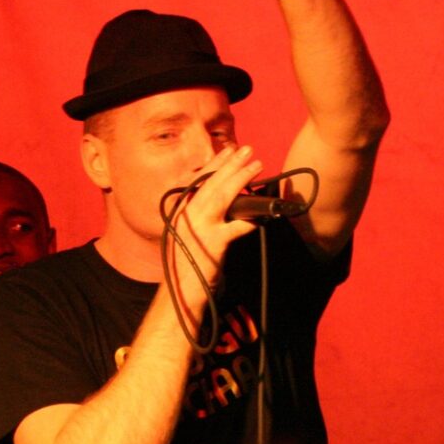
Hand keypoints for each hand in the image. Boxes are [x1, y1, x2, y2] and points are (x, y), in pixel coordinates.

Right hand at [166, 144, 262, 297]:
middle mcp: (186, 215)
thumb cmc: (187, 264)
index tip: (229, 150)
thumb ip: (200, 217)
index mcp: (180, 211)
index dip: (216, 163)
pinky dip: (252, 219)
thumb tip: (226, 202)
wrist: (179, 293)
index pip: (199, 180)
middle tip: (248, 150)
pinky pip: (238, 226)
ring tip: (256, 166)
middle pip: (212, 183)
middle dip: (231, 164)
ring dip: (241, 179)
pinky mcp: (214, 243)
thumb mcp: (188, 234)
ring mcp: (198, 228)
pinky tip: (264, 213)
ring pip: (223, 196)